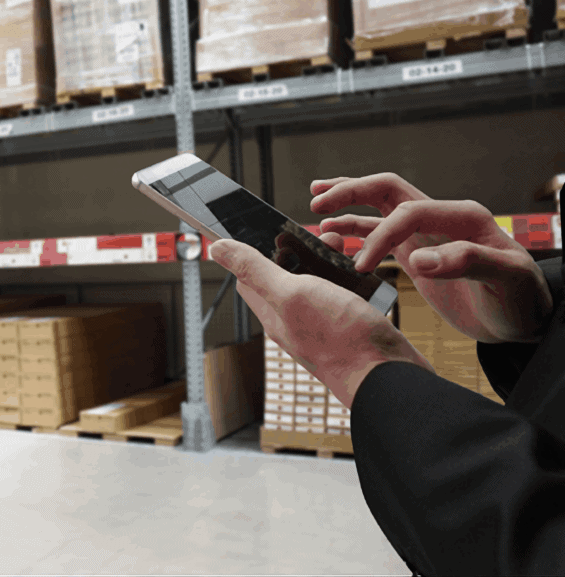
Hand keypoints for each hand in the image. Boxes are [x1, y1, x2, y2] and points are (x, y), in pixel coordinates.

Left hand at [210, 237, 433, 408]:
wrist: (389, 376)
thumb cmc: (340, 341)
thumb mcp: (291, 294)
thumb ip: (255, 270)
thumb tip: (217, 249)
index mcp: (272, 312)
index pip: (249, 275)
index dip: (257, 249)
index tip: (274, 230)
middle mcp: (294, 318)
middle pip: (287, 274)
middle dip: (302, 249)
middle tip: (324, 238)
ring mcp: (322, 322)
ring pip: (318, 281)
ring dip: (329, 260)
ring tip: (345, 250)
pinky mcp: (349, 323)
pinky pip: (343, 292)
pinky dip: (350, 276)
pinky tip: (361, 271)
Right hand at [311, 173, 554, 344]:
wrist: (525, 319)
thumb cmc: (522, 299)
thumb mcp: (507, 280)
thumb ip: (466, 262)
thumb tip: (420, 259)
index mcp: (464, 217)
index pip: (408, 211)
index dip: (378, 235)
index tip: (359, 266)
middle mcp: (442, 218)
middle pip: (388, 190)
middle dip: (350, 192)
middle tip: (318, 201)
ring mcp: (428, 234)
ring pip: (380, 208)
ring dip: (348, 205)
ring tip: (317, 210)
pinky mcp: (418, 253)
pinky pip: (381, 233)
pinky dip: (356, 230)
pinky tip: (334, 235)